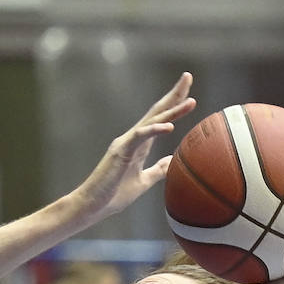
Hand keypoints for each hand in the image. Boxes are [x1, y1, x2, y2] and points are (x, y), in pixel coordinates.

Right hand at [68, 74, 195, 224]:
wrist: (92, 206)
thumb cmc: (113, 195)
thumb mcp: (143, 181)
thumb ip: (157, 170)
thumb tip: (172, 161)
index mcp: (139, 144)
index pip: (160, 119)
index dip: (174, 104)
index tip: (190, 93)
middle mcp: (133, 138)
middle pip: (157, 112)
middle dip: (174, 95)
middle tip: (188, 77)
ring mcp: (126, 143)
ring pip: (152, 121)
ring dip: (172, 110)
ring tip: (190, 101)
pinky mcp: (120, 151)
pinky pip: (140, 136)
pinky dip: (155, 130)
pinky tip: (169, 127)